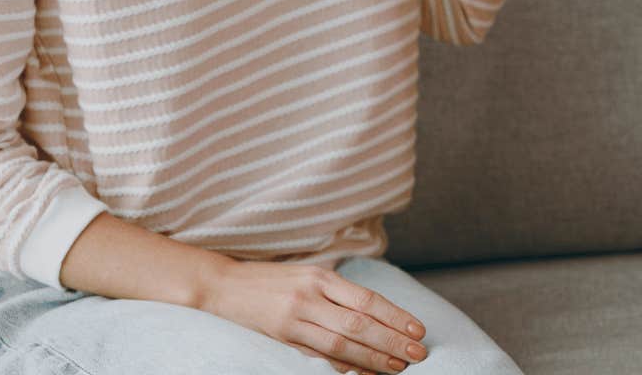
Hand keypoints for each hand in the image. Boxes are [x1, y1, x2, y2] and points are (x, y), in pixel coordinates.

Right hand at [197, 260, 426, 373]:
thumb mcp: (308, 276)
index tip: (418, 330)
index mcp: (321, 277)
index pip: (367, 299)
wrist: (224, 285)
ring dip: (372, 358)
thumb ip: (338, 295)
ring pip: (341, 343)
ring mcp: (294, 318)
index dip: (395, 316)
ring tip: (397, 367)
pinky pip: (319, 355)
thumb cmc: (272, 280)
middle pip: (359, 323)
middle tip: (418, 353)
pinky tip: (364, 372)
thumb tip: (375, 320)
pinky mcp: (282, 336)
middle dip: (392, 341)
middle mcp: (310, 296)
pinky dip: (343, 366)